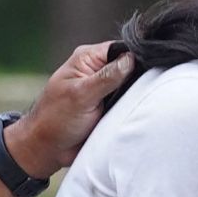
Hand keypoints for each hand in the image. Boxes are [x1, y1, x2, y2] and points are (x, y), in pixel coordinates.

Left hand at [7, 42, 134, 177]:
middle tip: (143, 91)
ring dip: (136, 95)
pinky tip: (136, 111)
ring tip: (138, 104)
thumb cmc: (56, 119)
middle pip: (130, 66)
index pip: (121, 48)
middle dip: (139, 77)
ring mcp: (105, 88)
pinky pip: (129, 102)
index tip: (149, 69)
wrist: (48, 149)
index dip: (137, 56)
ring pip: (132, 85)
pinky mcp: (110, 105)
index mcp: (87, 59)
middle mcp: (97, 70)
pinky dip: (133, 107)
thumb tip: (131, 58)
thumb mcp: (82, 95)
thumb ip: (107, 77)